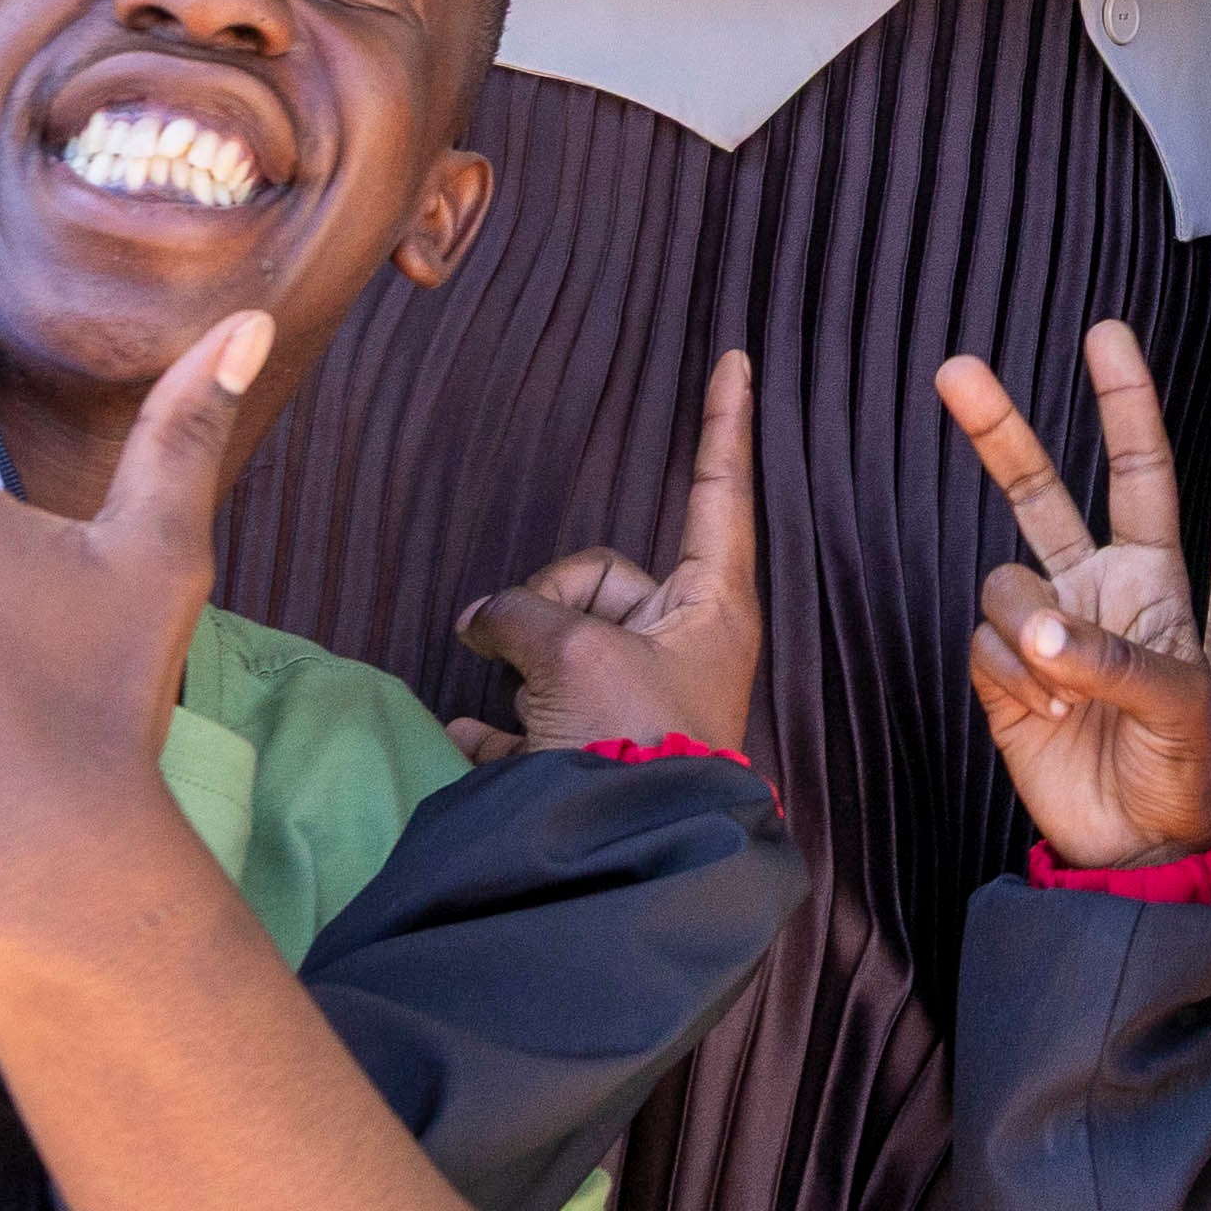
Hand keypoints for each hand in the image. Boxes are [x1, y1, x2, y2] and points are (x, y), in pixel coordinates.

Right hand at [449, 349, 762, 765]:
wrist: (621, 853)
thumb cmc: (630, 742)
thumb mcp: (575, 655)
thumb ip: (522, 614)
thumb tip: (481, 620)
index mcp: (711, 605)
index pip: (718, 490)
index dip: (723, 425)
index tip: (738, 357)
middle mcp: (679, 643)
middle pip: (599, 577)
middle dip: (550, 603)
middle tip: (531, 651)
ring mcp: (631, 697)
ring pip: (554, 640)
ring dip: (518, 664)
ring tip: (517, 707)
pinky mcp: (587, 748)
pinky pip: (526, 713)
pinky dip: (495, 727)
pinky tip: (472, 740)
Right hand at [939, 328, 1210, 869]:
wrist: (1139, 847)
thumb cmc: (1187, 767)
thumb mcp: (1180, 706)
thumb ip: (1114, 660)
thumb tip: (1043, 634)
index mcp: (1152, 575)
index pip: (1138, 472)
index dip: (1123, 403)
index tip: (1104, 334)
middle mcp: (1091, 587)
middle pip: (1037, 491)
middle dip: (998, 431)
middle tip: (953, 370)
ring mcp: (1042, 628)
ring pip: (1002, 583)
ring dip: (1030, 634)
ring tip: (1070, 692)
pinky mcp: (1001, 675)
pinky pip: (982, 643)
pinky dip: (1011, 675)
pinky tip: (1046, 711)